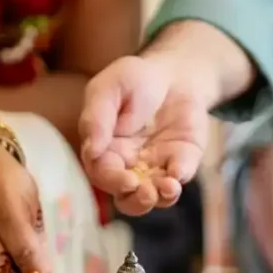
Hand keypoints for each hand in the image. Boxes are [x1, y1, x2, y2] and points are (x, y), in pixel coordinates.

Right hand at [79, 54, 207, 214]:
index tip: (126, 179)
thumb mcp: (108, 88)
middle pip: (126, 195)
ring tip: (167, 188)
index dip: (113, 181)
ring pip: (153, 196)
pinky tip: (179, 173)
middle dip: (135, 199)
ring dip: (159, 198)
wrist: (173, 73)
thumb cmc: (133, 79)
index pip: (103, 174)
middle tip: (145, 191)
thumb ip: (97, 117)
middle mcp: (129, 165)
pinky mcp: (182, 161)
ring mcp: (156, 166)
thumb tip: (91, 150)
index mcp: (104, 150)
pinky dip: (180, 179)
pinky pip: (180, 177)